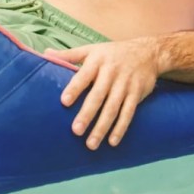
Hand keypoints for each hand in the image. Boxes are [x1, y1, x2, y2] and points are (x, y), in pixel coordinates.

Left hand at [45, 39, 159, 150]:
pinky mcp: (137, 93)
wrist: (148, 52)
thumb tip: (45, 53)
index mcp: (97, 61)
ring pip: (113, 107)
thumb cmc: (112, 53)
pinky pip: (128, 113)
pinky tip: (112, 141)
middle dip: (87, 113)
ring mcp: (125, 84)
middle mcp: (111, 72)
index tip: (64, 102)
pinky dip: (121, 128)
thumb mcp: (92, 49)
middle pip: (98, 95)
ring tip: (91, 144)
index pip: (84, 75)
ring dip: (102, 127)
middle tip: (76, 131)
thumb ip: (69, 55)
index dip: (74, 88)